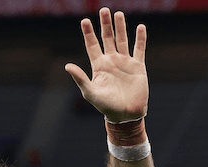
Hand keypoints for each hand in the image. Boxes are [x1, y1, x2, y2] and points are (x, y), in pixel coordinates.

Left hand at [65, 8, 148, 122]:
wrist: (126, 115)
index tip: (84, 20)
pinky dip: (140, 38)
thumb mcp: (90, 92)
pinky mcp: (138, 66)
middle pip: (107, 38)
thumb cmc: (106, 106)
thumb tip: (67, 66)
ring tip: (118, 14)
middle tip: (104, 9)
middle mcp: (111, 61)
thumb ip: (80, 78)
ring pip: (122, 40)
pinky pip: (139, 49)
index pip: (92, 45)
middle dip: (105, 25)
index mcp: (99, 66)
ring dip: (120, 27)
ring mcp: (125, 62)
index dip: (88, 33)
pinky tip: (140, 27)